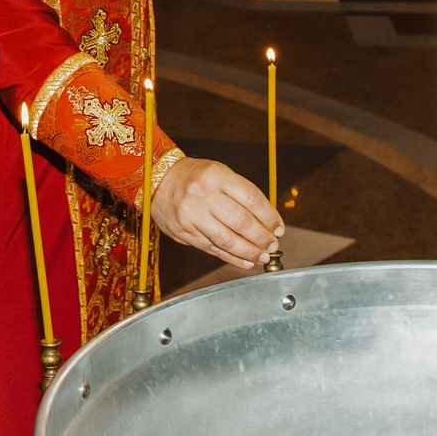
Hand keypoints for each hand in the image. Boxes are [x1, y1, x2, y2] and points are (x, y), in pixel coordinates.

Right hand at [152, 157, 281, 268]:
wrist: (157, 180)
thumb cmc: (194, 178)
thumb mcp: (218, 173)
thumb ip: (241, 194)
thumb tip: (268, 221)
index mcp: (217, 176)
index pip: (252, 199)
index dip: (270, 217)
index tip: (279, 228)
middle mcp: (204, 195)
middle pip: (242, 222)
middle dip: (262, 237)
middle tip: (273, 244)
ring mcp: (193, 215)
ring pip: (228, 239)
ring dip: (250, 252)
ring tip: (263, 256)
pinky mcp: (185, 232)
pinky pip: (213, 249)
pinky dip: (232, 258)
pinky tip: (245, 262)